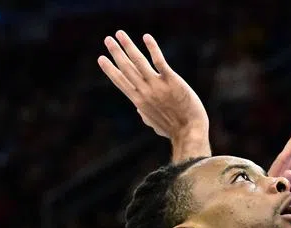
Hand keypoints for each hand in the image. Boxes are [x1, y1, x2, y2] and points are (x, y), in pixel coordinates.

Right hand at [98, 31, 207, 145]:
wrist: (189, 132)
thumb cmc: (173, 129)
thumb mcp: (154, 124)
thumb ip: (145, 115)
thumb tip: (139, 110)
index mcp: (139, 101)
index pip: (121, 82)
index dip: (110, 69)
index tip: (101, 58)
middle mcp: (145, 92)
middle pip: (126, 68)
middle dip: (116, 53)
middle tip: (107, 39)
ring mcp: (157, 85)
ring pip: (138, 62)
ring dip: (128, 46)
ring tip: (119, 33)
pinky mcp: (171, 81)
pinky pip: (159, 61)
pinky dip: (152, 48)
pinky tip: (146, 37)